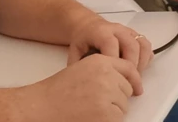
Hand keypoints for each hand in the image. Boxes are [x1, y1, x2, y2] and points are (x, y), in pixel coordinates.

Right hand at [16, 54, 141, 121]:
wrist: (40, 105)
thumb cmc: (57, 91)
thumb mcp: (82, 69)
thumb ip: (105, 72)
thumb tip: (127, 85)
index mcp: (100, 61)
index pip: (128, 68)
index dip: (134, 80)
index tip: (137, 88)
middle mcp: (106, 74)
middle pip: (127, 89)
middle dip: (117, 98)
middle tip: (94, 102)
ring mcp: (108, 93)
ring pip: (123, 106)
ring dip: (112, 111)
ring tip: (89, 109)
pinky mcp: (107, 113)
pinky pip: (118, 119)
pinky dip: (108, 121)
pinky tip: (91, 116)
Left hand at [67, 18, 153, 74]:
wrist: (88, 26)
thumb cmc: (83, 41)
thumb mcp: (75, 52)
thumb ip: (79, 65)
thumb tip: (85, 82)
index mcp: (100, 32)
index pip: (111, 44)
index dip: (114, 61)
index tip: (113, 78)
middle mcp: (117, 29)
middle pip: (131, 45)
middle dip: (131, 66)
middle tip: (127, 83)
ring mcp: (128, 31)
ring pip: (142, 45)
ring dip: (141, 64)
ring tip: (134, 79)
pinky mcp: (135, 35)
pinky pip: (146, 46)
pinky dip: (145, 59)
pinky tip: (138, 70)